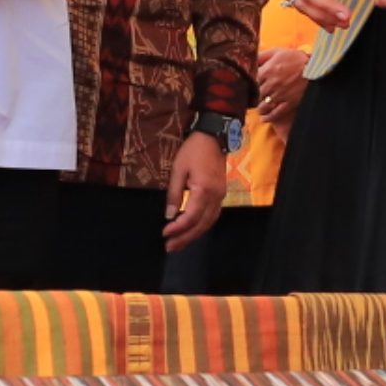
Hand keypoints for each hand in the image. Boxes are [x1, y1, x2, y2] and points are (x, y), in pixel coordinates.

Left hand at [163, 129, 226, 249]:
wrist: (213, 138)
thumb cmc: (193, 150)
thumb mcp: (178, 170)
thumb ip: (173, 194)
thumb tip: (168, 215)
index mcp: (204, 190)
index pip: (191, 216)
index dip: (177, 228)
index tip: (164, 233)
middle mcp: (216, 196)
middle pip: (201, 224)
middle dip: (185, 238)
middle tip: (170, 247)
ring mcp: (221, 196)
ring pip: (209, 223)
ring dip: (194, 235)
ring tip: (179, 243)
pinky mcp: (221, 194)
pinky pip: (213, 216)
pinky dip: (202, 226)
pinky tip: (192, 230)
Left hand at [253, 47, 307, 127]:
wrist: (315, 68)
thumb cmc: (295, 58)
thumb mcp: (277, 52)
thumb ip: (262, 56)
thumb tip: (249, 60)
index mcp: (267, 70)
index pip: (250, 81)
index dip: (249, 85)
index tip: (248, 87)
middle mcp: (272, 84)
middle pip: (256, 95)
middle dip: (254, 97)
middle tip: (253, 99)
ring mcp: (280, 95)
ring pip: (263, 106)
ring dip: (259, 108)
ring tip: (259, 108)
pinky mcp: (289, 103)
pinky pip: (275, 114)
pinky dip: (268, 117)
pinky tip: (264, 118)